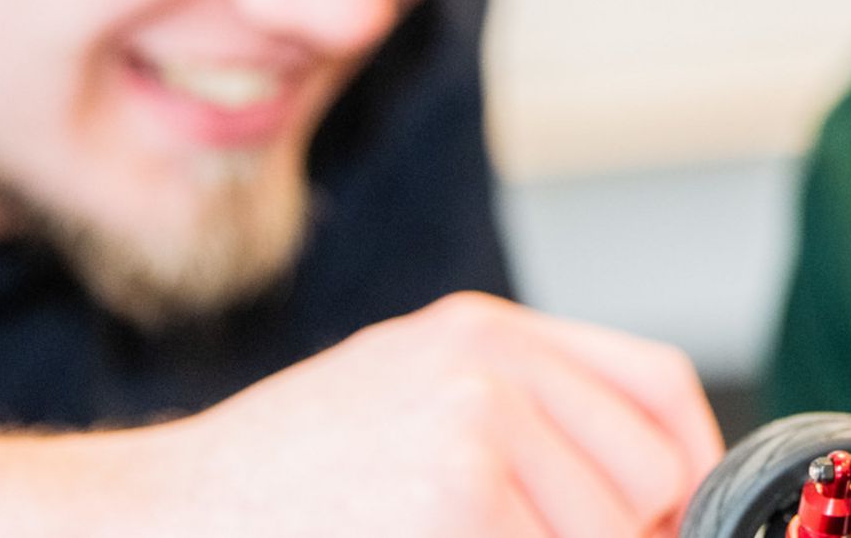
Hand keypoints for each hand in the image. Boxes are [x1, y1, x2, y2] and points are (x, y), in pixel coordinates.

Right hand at [130, 292, 721, 536]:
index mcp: (483, 333)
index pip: (655, 385)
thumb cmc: (278, 485)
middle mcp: (488, 363)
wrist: (161, 519)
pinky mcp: (460, 504)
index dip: (689, 466)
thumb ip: (526, 425)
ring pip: (611, 532)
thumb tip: (659, 499)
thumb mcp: (409, 407)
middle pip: (649, 474)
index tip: (682, 519)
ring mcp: (474, 429)